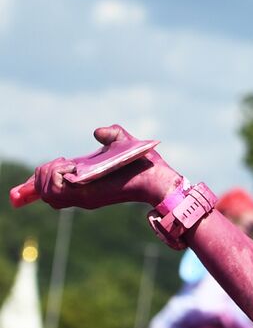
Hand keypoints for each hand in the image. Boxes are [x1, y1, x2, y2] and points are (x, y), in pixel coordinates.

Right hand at [34, 125, 181, 209]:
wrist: (158, 176)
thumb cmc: (144, 162)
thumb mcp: (122, 141)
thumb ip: (109, 134)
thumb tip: (96, 132)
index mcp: (83, 181)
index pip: (51, 190)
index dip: (32, 188)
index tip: (19, 191)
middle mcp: (80, 192)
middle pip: (44, 191)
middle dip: (40, 175)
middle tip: (61, 162)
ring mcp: (82, 196)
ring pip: (47, 192)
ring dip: (47, 174)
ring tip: (66, 163)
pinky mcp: (86, 195)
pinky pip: (56, 190)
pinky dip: (56, 176)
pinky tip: (70, 166)